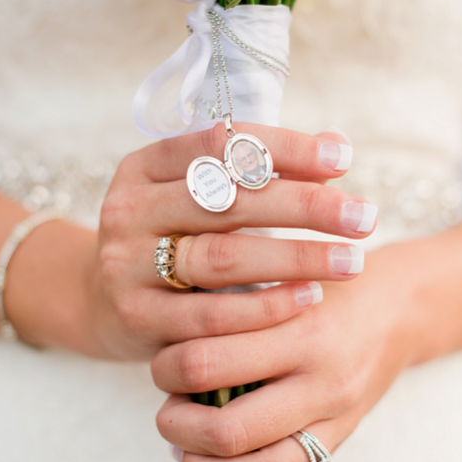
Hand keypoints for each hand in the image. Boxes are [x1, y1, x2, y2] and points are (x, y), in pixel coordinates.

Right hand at [80, 123, 375, 358]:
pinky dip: (266, 307)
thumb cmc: (167, 238)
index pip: (219, 144)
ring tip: (352, 260)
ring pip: (223, 258)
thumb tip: (333, 147)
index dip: (284, 147)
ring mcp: (127, 265)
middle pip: (229, 202)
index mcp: (144, 167)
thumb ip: (248, 174)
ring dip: (296, 259)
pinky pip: (212, 314)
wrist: (98, 301)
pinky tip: (309, 299)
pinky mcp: (137, 318)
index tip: (342, 156)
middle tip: (363, 216)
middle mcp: (128, 210)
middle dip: (305, 206)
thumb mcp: (190, 197)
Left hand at [153, 243, 419, 461]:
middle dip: (178, 427)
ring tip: (185, 451)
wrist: (395, 311)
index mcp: (299, 330)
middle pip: (226, 429)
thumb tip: (165, 352)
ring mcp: (333, 420)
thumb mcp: (279, 280)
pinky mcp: (338, 446)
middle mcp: (320, 381)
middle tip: (169, 412)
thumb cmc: (323, 287)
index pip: (206, 363)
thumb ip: (229, 310)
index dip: (167, 370)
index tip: (163, 365)